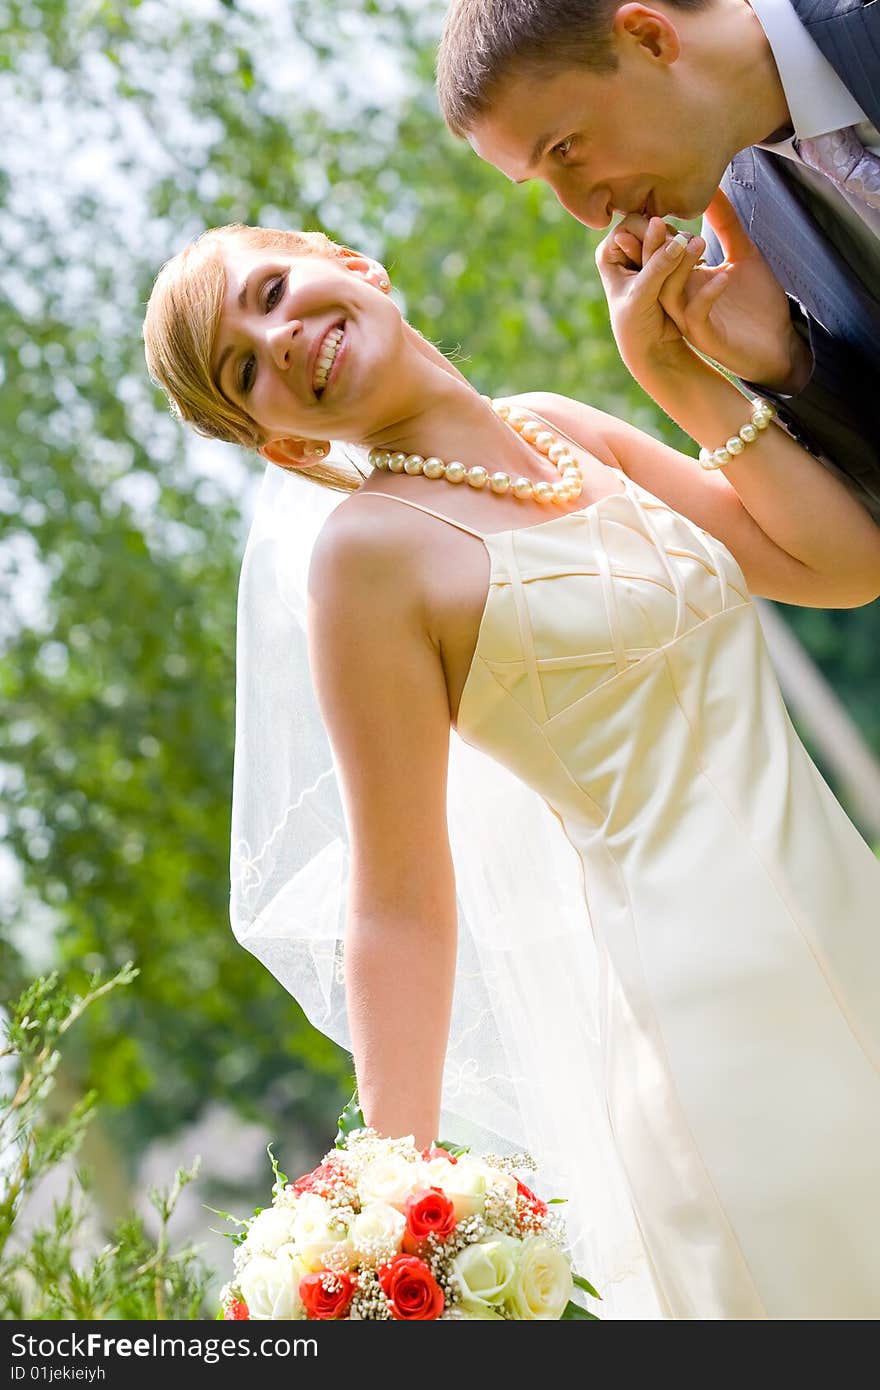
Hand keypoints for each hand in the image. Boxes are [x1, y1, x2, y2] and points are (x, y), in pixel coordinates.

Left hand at [595, 215, 702, 380]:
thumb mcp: (643, 295)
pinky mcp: (664, 263)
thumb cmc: (637, 325)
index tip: (666, 252)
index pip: (632, 224)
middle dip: (669, 239)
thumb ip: (658, 267)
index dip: (652, 234)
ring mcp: (645, 255)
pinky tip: (698, 263)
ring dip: (683, 244)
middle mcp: (624, 249)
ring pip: (668, 234)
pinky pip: (679, 247)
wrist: (651, 346)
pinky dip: (689, 252)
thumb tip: (678, 240)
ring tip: (696, 256)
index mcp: (608, 253)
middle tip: (684, 252)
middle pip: (651, 225)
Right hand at [613, 193, 811, 391]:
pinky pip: (697, 315)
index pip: (655, 256)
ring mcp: (691, 321)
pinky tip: (726, 275)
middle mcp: (680, 301)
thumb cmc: (758, 302)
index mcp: (683, 280)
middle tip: (656, 220)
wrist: (778, 343)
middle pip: (652, 274)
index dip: (650, 234)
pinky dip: (708, 294)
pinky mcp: (707, 339)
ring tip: (699, 242)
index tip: (652, 206)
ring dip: (679, 269)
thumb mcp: (743, 253)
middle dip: (652, 249)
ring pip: (668, 295)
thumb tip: (713, 187)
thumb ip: (725, 223)